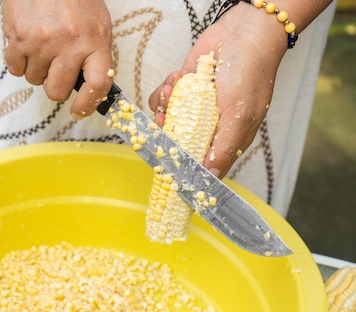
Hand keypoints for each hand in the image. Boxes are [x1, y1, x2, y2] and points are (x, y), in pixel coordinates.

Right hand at [2, 0, 113, 118]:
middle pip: (58, 91)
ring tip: (42, 44)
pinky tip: (26, 41)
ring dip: (37, 69)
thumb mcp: (95, 22)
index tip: (79, 110)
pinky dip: (19, 61)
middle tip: (55, 69)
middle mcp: (70, 43)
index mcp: (96, 39)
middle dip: (55, 85)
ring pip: (35, 81)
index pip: (98, 84)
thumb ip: (94, 54)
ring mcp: (42, 42)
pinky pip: (16, 69)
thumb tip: (89, 88)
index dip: (88, 104)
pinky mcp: (19, 38)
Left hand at [148, 6, 286, 177]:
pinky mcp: (184, 89)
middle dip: (168, 135)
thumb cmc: (250, 73)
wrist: (244, 32)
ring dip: (165, 107)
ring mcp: (195, 107)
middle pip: (179, 144)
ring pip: (168, 121)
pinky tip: (176, 78)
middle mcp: (210, 125)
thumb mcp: (240, 116)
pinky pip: (164, 99)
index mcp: (228, 137)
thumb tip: (212, 176)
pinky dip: (164, 90)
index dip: (186, 168)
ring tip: (173, 89)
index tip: (168, 168)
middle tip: (166, 121)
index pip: (204, 164)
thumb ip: (224, 147)